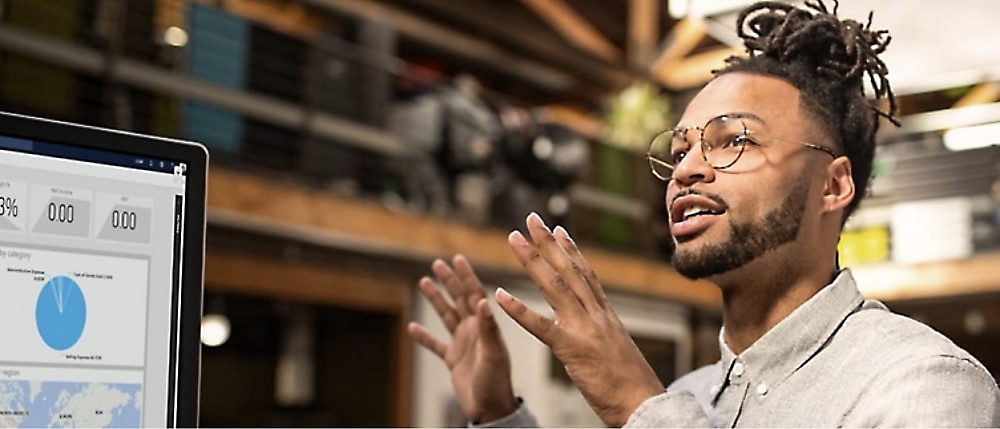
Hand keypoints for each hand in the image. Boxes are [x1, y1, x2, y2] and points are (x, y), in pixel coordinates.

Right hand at [408, 255, 518, 423]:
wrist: (491, 409)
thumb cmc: (497, 383)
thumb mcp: (493, 354)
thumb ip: (488, 328)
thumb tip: (483, 301)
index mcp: (484, 326)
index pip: (474, 294)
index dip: (466, 276)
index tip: (457, 259)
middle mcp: (474, 331)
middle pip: (459, 300)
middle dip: (449, 281)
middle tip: (437, 263)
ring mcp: (463, 345)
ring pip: (446, 316)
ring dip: (436, 300)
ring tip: (424, 282)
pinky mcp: (453, 360)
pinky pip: (436, 345)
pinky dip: (424, 336)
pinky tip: (412, 327)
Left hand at [495, 213, 665, 426]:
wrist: (644, 403)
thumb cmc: (633, 384)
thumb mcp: (619, 350)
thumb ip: (604, 334)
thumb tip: (598, 329)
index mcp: (606, 316)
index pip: (586, 275)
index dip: (571, 250)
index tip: (558, 230)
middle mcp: (595, 315)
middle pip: (568, 270)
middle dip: (547, 243)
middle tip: (531, 219)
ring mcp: (583, 329)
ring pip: (553, 286)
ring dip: (531, 260)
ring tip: (513, 239)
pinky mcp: (571, 349)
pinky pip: (539, 326)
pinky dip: (518, 309)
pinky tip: (500, 295)